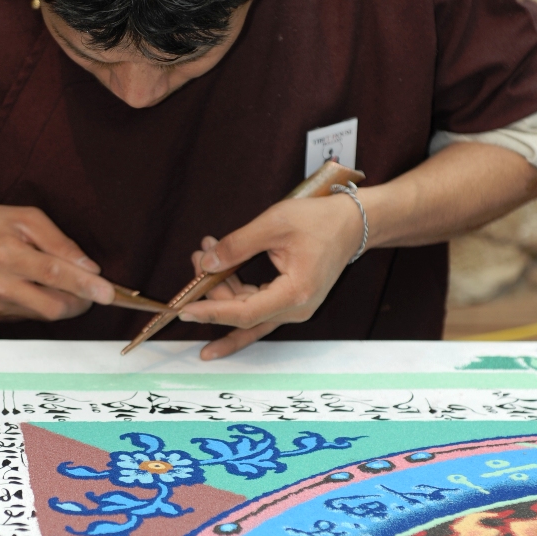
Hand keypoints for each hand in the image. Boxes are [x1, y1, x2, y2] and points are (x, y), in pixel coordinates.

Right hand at [0, 198, 114, 321]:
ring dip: (63, 302)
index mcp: (5, 254)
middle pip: (53, 306)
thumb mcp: (28, 218)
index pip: (54, 274)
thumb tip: (89, 268)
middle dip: (80, 301)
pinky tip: (36, 287)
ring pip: (45, 314)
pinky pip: (31, 316)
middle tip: (92, 289)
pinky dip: (43, 304)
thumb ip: (60, 243)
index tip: (108, 293)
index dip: (84, 285)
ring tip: (62, 282)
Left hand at [180, 194, 364, 359]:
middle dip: (213, 291)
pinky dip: (236, 293)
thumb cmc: (319, 221)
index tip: (184, 310)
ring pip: (248, 312)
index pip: (243, 313)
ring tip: (206, 255)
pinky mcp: (291, 302)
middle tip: (197, 258)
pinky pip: (257, 308)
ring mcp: (295, 309)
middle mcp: (296, 309)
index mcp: (295, 293)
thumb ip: (237, 245)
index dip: (211, 312)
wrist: (352, 224)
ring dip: (223, 289)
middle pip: (242, 314)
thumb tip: (207, 262)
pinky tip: (221, 274)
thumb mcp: (274, 224)